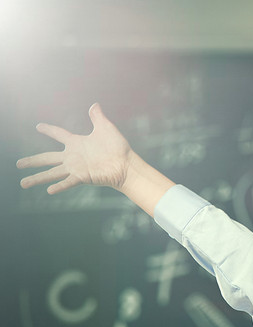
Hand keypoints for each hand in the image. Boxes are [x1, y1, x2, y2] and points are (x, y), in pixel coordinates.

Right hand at [17, 103, 132, 193]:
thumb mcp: (106, 128)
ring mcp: (76, 168)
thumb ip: (98, 117)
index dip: (49, 130)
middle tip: (18, 164)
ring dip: (37, 178)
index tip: (38, 126)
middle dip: (32, 161)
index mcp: (77, 143)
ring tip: (23, 183)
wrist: (127, 165)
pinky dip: (59, 186)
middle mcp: (73, 157)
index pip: (59, 134)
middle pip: (47, 158)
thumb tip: (94, 104)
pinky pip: (68, 182)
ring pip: (52, 173)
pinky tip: (49, 190)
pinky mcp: (83, 177)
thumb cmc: (118, 148)